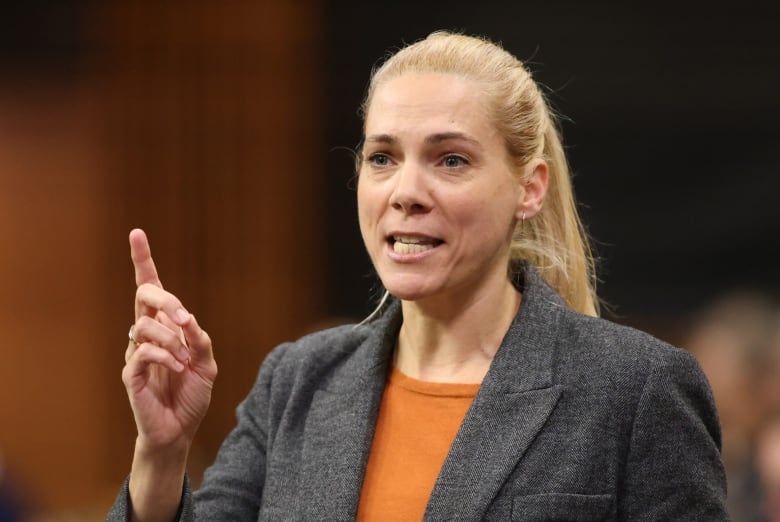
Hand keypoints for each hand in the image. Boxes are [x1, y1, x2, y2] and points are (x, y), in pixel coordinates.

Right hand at [122, 228, 217, 451]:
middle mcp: (146, 333)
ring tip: (184, 361)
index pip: (151, 288)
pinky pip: (141, 351)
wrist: (180, 430)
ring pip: (145, 324)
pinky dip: (164, 356)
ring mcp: (135, 351)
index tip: (137, 233)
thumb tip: (188, 318)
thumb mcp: (207, 364)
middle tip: (185, 319)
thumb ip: (200, 339)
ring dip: (172, 340)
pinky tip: (176, 368)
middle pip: (146, 295)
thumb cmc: (191, 395)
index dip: (143, 260)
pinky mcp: (130, 373)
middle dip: (166, 299)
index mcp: (165, 327)